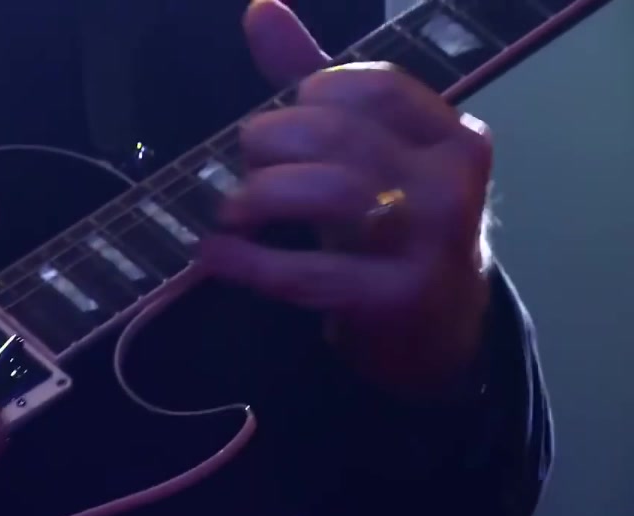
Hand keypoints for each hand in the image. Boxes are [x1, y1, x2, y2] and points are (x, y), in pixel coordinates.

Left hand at [201, 0, 491, 397]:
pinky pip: (310, 272)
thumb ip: (317, 85)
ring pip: (327, 192)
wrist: (438, 330)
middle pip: (337, 134)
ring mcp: (432, 240)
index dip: (306, 99)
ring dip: (259, 195)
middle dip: (269, 144)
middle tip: (247, 168)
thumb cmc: (392, 227)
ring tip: (232, 210)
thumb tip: (261, 8)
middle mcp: (452, 178)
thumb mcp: (367, 154)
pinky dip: (249, 262)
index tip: (283, 128)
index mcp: (449, 132)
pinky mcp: (399, 298)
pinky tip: (216, 254)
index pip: (369, 86)